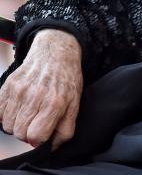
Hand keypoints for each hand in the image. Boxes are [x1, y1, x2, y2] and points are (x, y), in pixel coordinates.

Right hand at [0, 29, 82, 149]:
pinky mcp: (8, 85)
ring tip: (28, 113)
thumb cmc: (67, 79)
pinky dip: (7, 115)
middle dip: (27, 132)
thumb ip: (66, 129)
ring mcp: (19, 90)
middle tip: (36, 121)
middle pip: (20, 132)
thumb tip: (53, 147)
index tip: (42, 133)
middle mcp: (35, 97)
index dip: (39, 139)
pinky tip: (19, 107)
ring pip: (8, 125)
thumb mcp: (75, 104)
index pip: (36, 136)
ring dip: (17, 124)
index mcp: (54, 103)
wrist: (56, 53)